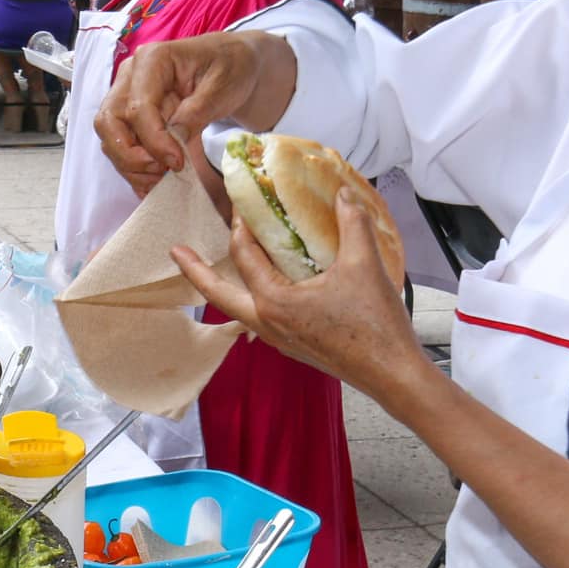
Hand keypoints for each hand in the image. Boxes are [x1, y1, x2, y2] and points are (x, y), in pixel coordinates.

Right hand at [96, 31, 267, 192]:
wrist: (232, 65)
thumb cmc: (229, 68)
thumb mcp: (222, 86)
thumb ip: (197, 111)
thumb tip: (175, 139)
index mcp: (152, 60)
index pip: (138, 107)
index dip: (154, 140)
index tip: (178, 162)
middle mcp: (131, 77)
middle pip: (109, 122)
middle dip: (130, 156)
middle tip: (162, 172)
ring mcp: (127, 97)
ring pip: (110, 138)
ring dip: (132, 166)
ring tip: (163, 178)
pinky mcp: (132, 117)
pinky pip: (121, 147)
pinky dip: (134, 170)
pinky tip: (156, 182)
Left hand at [171, 188, 418, 396]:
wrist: (391, 373)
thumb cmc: (374, 323)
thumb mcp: (364, 264)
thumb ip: (352, 222)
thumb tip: (343, 194)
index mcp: (275, 301)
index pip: (245, 255)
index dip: (241, 224)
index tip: (238, 201)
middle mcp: (268, 322)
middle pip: (218, 294)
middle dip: (196, 271)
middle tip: (177, 252)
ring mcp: (278, 339)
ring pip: (238, 309)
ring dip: (225, 286)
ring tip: (217, 267)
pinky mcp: (294, 347)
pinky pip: (259, 318)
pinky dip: (252, 298)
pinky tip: (267, 287)